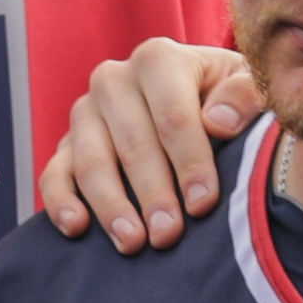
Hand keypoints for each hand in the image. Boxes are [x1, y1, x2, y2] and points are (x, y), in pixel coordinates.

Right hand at [36, 42, 263, 250]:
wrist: (196, 100)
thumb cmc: (227, 98)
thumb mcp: (248, 87)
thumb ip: (246, 95)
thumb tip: (218, 121)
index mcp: (158, 60)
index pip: (173, 115)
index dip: (189, 161)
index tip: (203, 203)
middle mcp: (113, 80)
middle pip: (132, 143)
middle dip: (152, 193)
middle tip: (168, 235)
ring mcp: (85, 113)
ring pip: (91, 162)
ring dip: (111, 206)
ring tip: (132, 243)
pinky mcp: (65, 145)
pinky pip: (54, 174)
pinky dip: (61, 202)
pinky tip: (76, 228)